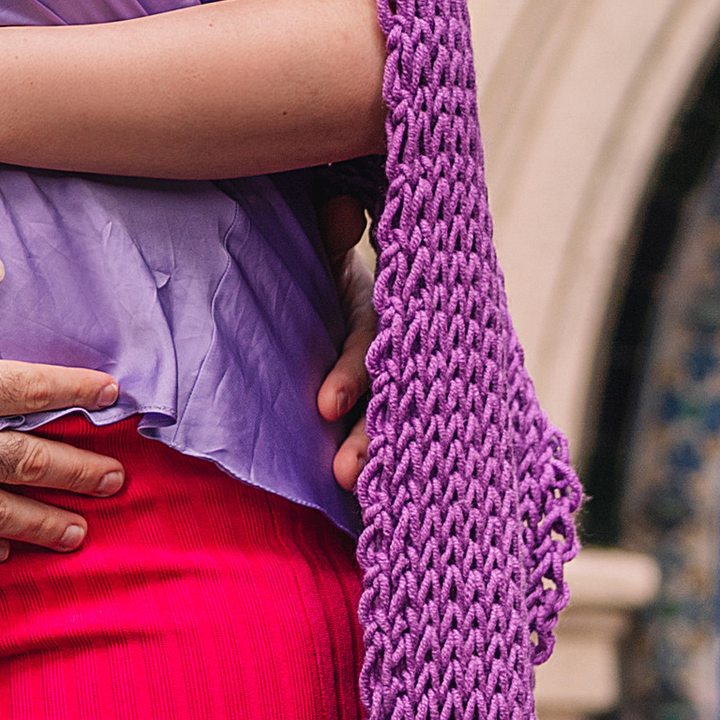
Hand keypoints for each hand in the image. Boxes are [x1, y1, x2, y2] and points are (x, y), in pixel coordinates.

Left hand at [314, 192, 376, 494]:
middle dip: (370, 435)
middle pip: (396, 394)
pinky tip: (378, 511)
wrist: (317, 285)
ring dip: (375, 455)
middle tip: (343, 472)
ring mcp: (401, 382)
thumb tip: (342, 208)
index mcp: (383, 311)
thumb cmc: (317, 266)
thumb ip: (327, 237)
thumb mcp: (320, 251)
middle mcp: (400, 348)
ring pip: (401, 422)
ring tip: (347, 486)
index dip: (352, 376)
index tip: (323, 408)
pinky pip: (400, 444)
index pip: (373, 345)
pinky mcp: (398, 414)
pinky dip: (391, 471)